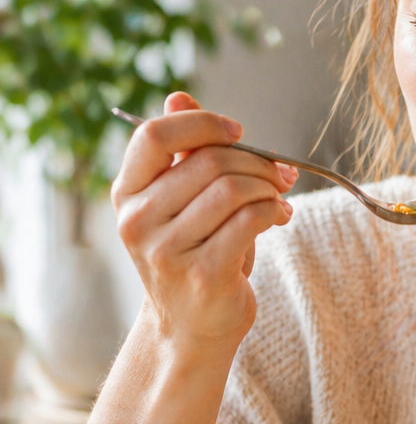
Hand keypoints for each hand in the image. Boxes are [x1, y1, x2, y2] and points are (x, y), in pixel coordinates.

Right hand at [112, 92, 297, 353]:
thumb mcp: (181, 201)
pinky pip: (248, 221)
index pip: (153, 136)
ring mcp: (166, 251)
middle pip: (208, 161)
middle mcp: (137, 221)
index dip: (202, 124)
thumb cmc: (193, 254)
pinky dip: (273, 212)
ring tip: (280, 198)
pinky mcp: (201, 274)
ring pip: (232, 190)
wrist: (193, 327)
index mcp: (126, 193)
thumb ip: (182, 152)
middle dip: (256, 162)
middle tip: (280, 174)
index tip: (239, 133)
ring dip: (268, 188)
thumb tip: (178, 96)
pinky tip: (280, 217)